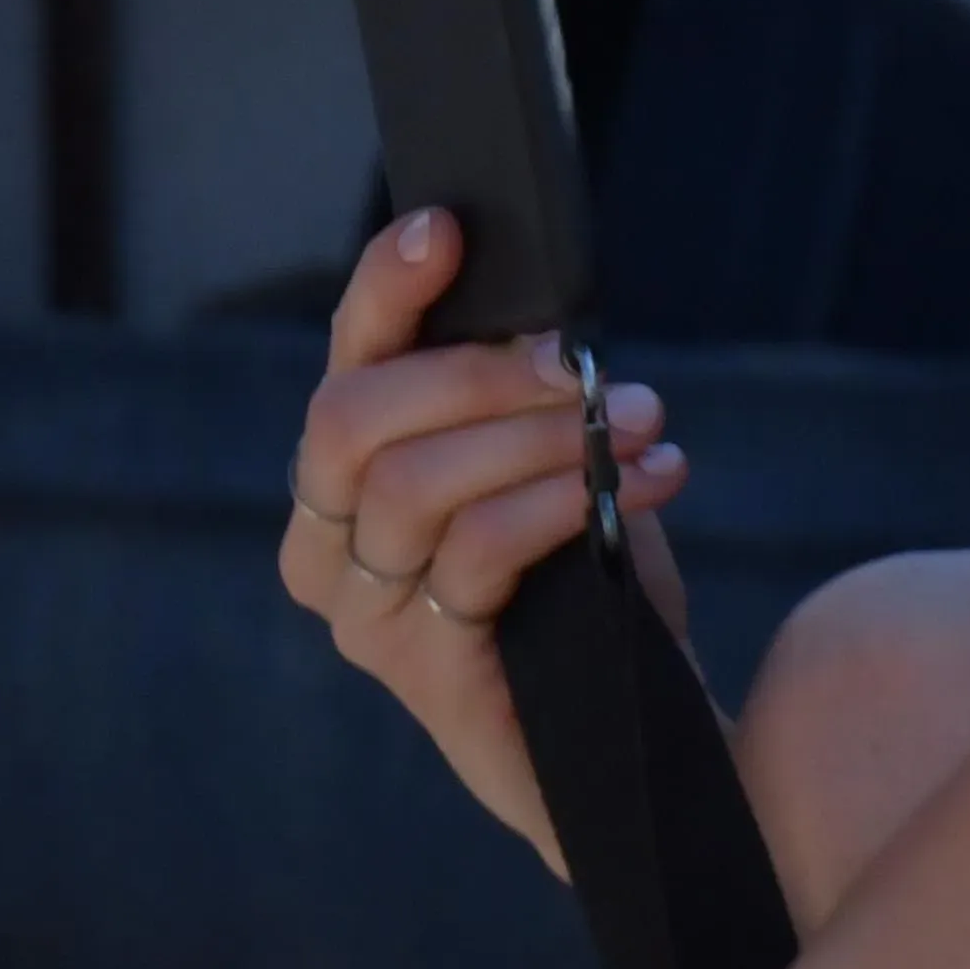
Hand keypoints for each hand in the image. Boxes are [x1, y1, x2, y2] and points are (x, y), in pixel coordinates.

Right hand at [279, 207, 692, 871]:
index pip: (344, 366)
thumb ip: (521, 402)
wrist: (642, 739)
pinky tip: (635, 489)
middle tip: (585, 371)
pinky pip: (475, 556)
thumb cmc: (588, 591)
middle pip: (355, 418)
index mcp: (344, 484)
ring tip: (636, 430)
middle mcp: (328, 549)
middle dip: (479, 373)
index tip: (446, 229)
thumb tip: (542, 322)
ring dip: (539, 439)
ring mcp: (366, 619)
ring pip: (417, 484)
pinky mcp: (425, 674)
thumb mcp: (553, 472)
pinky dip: (558, 504)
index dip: (383, 289)